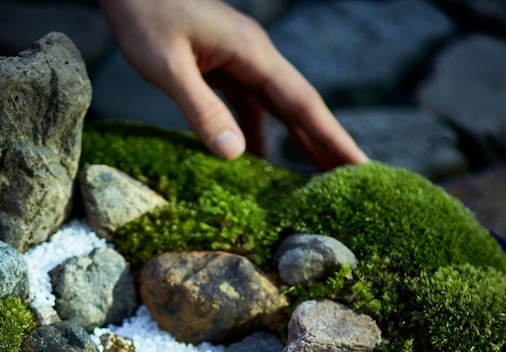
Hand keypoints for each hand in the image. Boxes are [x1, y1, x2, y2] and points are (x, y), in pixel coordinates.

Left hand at [98, 0, 367, 169]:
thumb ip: (201, 108)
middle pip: (299, 107)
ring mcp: (238, 60)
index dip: (332, 137)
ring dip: (295, 140)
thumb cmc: (144, 15)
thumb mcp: (168, 66)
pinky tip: (256, 161)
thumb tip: (235, 154)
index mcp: (252, 54)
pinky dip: (257, 132)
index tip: (360, 166)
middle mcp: (254, 57)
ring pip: (276, 107)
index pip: (303, 103)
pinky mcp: (219, 65)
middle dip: (326, 144)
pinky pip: (248, 104)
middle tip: (354, 182)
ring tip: (315, 180)